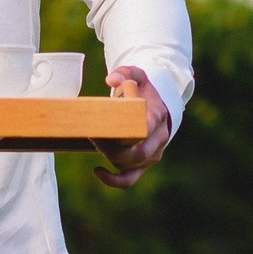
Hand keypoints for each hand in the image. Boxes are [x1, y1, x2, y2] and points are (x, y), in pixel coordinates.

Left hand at [95, 66, 173, 188]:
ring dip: (109, 157)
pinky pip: (130, 179)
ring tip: (95, 140)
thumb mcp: (137, 76)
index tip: (104, 125)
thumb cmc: (143, 91)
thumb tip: (111, 80)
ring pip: (131, 165)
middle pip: (137, 153)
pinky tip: (97, 171)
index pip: (145, 130)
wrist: (158, 106)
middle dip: (112, 148)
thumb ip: (125, 72)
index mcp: (157, 116)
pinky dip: (114, 181)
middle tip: (93, 134)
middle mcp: (159, 138)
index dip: (124, 132)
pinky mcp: (144, 164)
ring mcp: (153, 153)